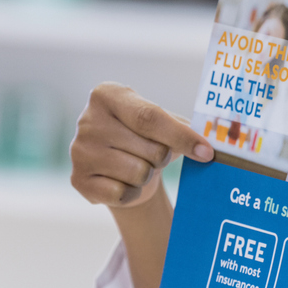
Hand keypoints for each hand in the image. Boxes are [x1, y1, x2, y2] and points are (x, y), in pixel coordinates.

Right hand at [71, 82, 214, 207]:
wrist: (116, 165)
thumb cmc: (145, 137)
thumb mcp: (161, 122)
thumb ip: (182, 128)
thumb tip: (209, 145)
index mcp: (107, 95)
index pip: (150, 117)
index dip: (182, 136)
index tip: (207, 152)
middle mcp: (87, 120)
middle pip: (150, 149)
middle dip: (162, 158)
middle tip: (154, 154)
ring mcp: (79, 151)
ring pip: (138, 173)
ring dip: (147, 175)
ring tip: (137, 166)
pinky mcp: (78, 180)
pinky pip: (122, 193)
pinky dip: (131, 192)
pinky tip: (122, 181)